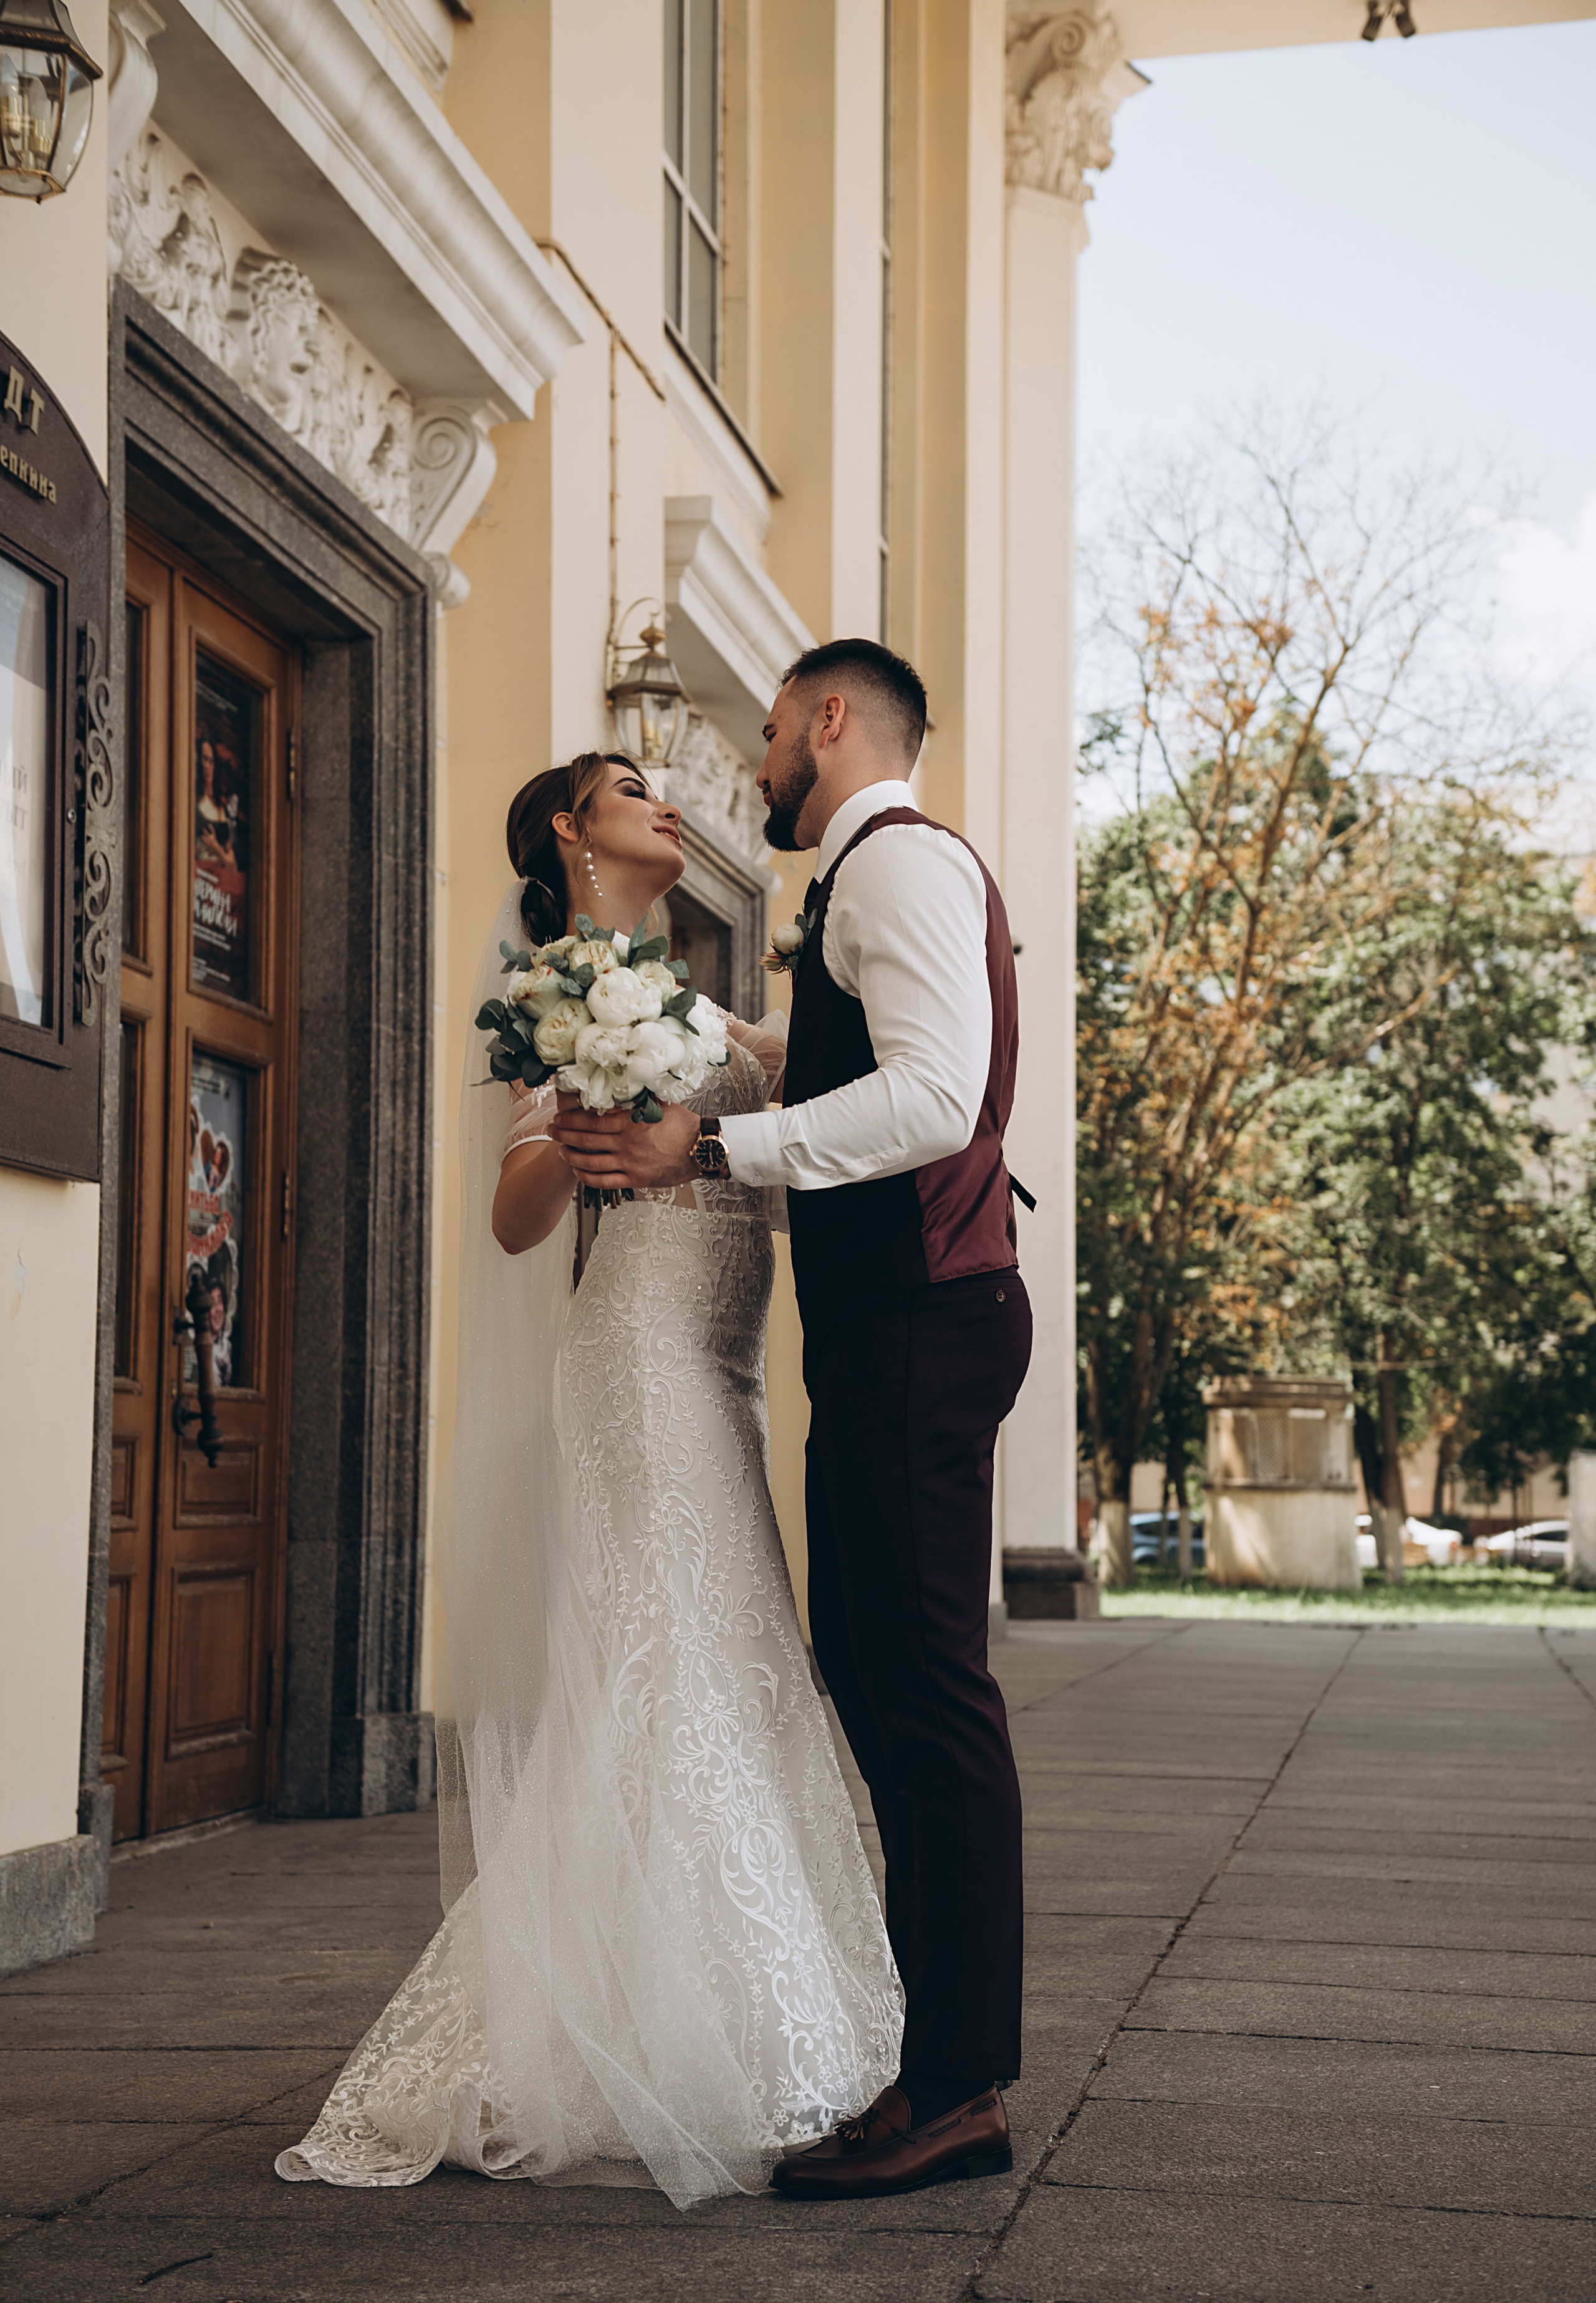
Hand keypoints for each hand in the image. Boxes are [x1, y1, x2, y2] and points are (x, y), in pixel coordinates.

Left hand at [547, 1099, 701, 1191]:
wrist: (704, 1148)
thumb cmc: (684, 1125)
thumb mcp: (660, 1105)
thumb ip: (637, 1100)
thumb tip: (621, 1086)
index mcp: (631, 1123)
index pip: (592, 1121)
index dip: (571, 1120)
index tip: (558, 1117)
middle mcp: (628, 1144)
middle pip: (587, 1141)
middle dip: (564, 1136)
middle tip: (551, 1131)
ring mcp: (631, 1164)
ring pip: (592, 1162)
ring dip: (572, 1156)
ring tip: (561, 1151)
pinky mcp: (636, 1180)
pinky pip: (605, 1181)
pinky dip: (588, 1177)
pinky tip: (579, 1171)